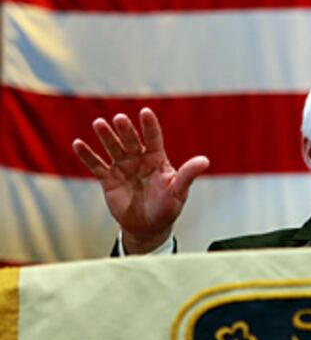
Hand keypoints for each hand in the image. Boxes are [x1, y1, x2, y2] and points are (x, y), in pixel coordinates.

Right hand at [72, 107, 209, 252]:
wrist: (149, 227)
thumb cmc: (167, 207)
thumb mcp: (178, 191)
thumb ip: (188, 175)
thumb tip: (205, 161)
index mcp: (157, 159)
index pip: (153, 139)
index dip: (150, 126)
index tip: (145, 112)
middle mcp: (139, 159)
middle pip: (131, 141)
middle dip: (126, 130)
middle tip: (119, 118)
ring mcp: (123, 168)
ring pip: (113, 149)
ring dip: (106, 137)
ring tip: (99, 123)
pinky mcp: (109, 180)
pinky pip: (97, 166)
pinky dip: (88, 156)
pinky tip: (78, 144)